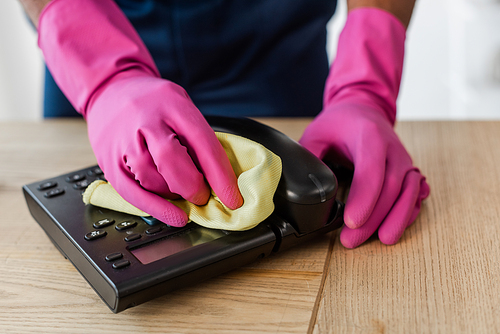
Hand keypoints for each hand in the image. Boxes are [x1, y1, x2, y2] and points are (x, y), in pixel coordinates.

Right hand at [38, 0, 242, 225]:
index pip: (202, 143)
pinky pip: (131, 192)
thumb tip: (218, 177)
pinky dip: (156, 209)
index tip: (233, 199)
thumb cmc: (155, 103)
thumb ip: (197, 136)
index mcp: (172, 104)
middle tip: (203, 196)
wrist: (111, 88)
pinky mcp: (108, 161)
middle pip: (171, 159)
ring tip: (182, 194)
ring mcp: (123, 141)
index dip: (220, 176)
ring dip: (173, 195)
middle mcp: (145, 121)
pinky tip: (173, 216)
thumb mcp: (182, 105)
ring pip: (151, 178)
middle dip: (193, 186)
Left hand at [300, 102, 428, 247]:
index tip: (351, 221)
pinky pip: (416, 192)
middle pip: (390, 187)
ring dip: (397, 218)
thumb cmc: (340, 123)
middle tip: (353, 240)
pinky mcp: (409, 169)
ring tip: (383, 239)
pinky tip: (399, 224)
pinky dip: (409, 210)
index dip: (364, 198)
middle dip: (374, 217)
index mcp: (369, 136)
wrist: (364, 109)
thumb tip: (307, 185)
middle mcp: (392, 148)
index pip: (371, 171)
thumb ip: (309, 157)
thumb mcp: (316, 133)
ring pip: (409, 191)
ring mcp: (404, 159)